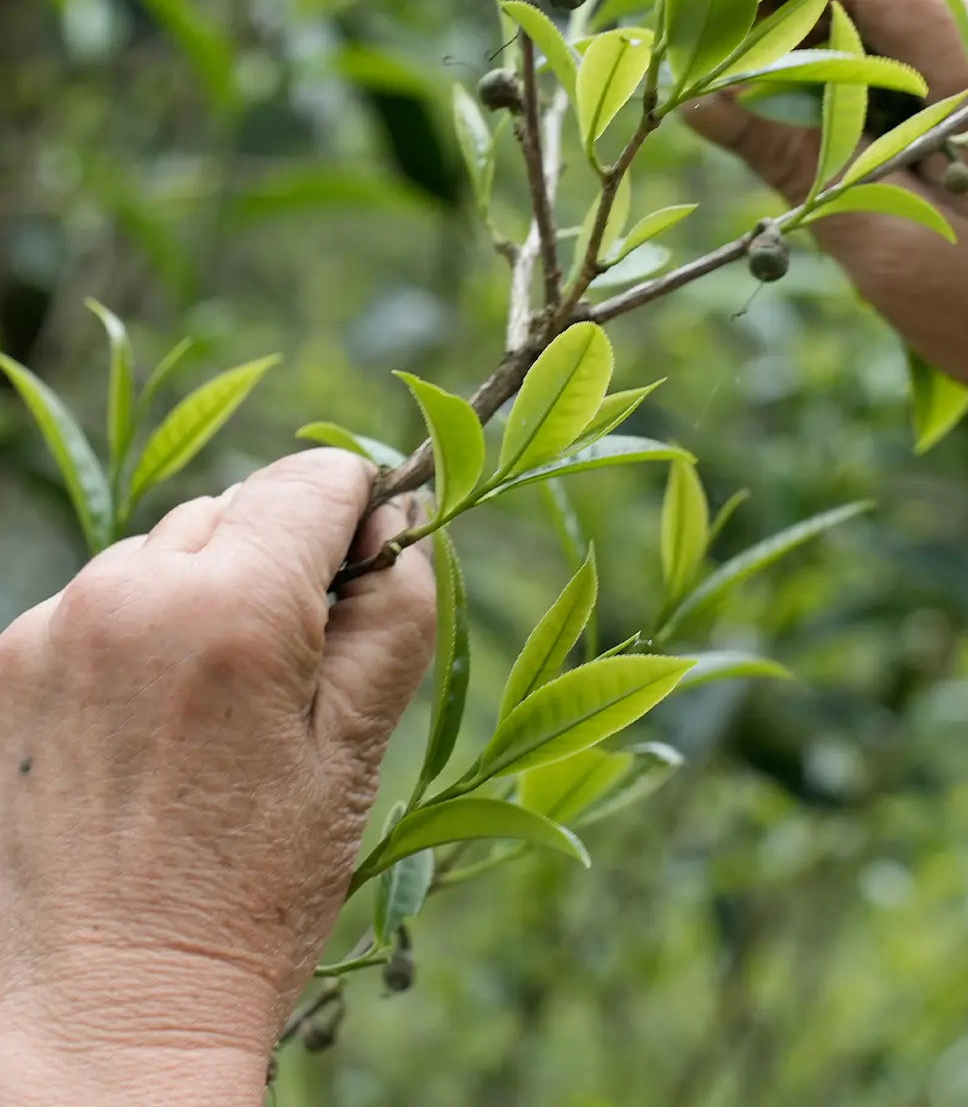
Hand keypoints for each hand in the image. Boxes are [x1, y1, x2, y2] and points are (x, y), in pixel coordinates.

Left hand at [0, 450, 435, 1106]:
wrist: (104, 1013)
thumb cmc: (249, 894)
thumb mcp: (356, 753)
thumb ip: (396, 613)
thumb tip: (403, 526)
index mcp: (232, 609)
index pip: (316, 479)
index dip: (360, 517)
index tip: (365, 579)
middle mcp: (127, 594)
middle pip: (236, 508)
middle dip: (277, 563)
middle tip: (287, 676)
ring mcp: (51, 627)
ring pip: (161, 554)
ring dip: (199, 597)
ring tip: (208, 714)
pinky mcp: (4, 664)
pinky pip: (97, 605)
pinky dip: (133, 637)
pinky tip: (145, 728)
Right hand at [692, 0, 967, 601]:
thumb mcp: (892, 255)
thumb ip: (796, 162)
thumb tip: (703, 99)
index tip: (703, 20)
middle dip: (801, 3)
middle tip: (727, 69)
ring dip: (845, 31)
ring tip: (781, 106)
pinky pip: (957, 29)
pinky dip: (893, 57)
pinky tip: (855, 126)